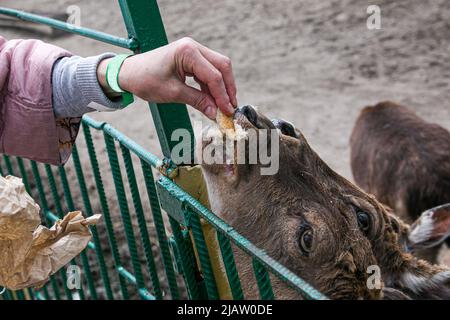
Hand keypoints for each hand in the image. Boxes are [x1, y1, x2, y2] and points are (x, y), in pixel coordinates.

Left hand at [97, 37, 236, 119]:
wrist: (128, 73)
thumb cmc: (145, 80)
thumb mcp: (172, 93)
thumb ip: (197, 101)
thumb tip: (216, 114)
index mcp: (188, 51)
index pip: (213, 75)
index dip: (223, 95)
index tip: (227, 112)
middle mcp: (193, 47)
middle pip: (222, 66)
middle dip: (228, 88)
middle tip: (231, 108)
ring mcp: (193, 51)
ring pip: (218, 68)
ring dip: (222, 88)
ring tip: (224, 107)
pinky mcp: (191, 58)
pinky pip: (208, 71)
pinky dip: (212, 86)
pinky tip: (213, 100)